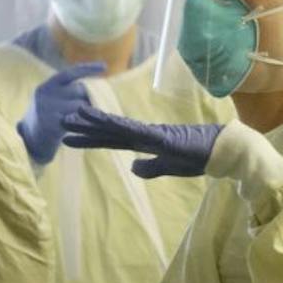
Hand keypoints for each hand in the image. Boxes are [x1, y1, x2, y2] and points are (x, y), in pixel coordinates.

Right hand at [18, 62, 105, 165]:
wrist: (31, 142)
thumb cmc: (48, 119)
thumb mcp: (52, 101)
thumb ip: (67, 92)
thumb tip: (93, 87)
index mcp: (46, 87)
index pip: (69, 73)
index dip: (87, 68)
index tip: (104, 66)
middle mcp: (45, 95)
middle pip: (79, 90)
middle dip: (88, 98)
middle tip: (90, 110)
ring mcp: (47, 109)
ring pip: (80, 105)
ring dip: (88, 112)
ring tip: (88, 120)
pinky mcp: (51, 124)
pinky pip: (77, 120)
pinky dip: (85, 123)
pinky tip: (87, 129)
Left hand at [62, 106, 222, 178]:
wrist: (222, 152)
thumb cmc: (199, 157)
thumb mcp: (169, 168)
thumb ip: (150, 167)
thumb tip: (132, 167)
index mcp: (145, 143)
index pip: (111, 141)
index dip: (89, 139)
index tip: (68, 139)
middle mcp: (145, 135)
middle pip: (109, 131)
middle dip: (85, 128)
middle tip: (60, 122)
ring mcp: (152, 134)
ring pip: (119, 127)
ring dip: (96, 121)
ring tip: (75, 115)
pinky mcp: (163, 138)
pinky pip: (137, 132)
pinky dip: (122, 127)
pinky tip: (106, 123)